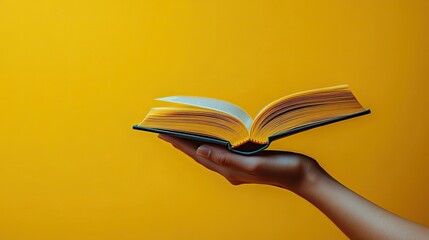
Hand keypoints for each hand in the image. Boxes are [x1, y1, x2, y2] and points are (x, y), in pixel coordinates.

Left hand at [158, 134, 323, 191]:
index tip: (163, 133)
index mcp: (229, 170)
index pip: (198, 155)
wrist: (304, 177)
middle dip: (182, 143)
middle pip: (201, 155)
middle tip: (166, 131)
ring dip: (196, 143)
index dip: (180, 144)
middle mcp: (230, 170)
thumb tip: (200, 151)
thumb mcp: (254, 164)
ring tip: (183, 133)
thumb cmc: (282, 170)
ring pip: (211, 153)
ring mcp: (239, 166)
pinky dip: (213, 143)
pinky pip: (224, 151)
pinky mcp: (247, 160)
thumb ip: (227, 159)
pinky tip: (212, 137)